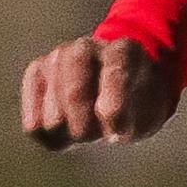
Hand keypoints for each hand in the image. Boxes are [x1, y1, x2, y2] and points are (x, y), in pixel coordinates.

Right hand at [20, 33, 179, 148]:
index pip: (114, 74)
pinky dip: (51, 139)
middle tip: (100, 134)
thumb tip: (101, 114)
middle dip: (88, 127)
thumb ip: (129, 115)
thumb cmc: (139, 104)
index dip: (116, 111)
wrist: (118, 95)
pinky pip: (34, 125)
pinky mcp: (35, 75)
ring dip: (71, 133)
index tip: (120, 134)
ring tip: (85, 126)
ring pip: (53, 117)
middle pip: (74, 95)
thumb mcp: (152, 112)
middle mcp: (86, 47)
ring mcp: (57, 58)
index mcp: (124, 51)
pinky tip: (66, 132)